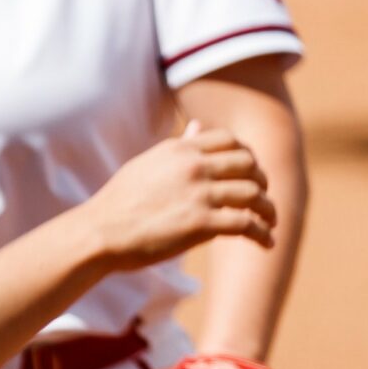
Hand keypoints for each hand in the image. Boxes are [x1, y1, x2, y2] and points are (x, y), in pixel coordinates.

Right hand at [79, 125, 274, 271]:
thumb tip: (199, 125)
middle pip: (249, 165)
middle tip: (263, 197)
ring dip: (268, 210)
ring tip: (270, 222)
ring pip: (254, 194)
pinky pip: (246, 224)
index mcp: (180, 150)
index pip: (231, 141)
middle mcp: (193, 167)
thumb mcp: (148, 163)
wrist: (97, 233)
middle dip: (262, 181)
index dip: (248, 156)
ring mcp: (199, 194)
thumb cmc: (119, 201)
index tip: (251, 172)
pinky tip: (266, 242)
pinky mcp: (201, 224)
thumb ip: (179, 146)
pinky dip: (262, 234)